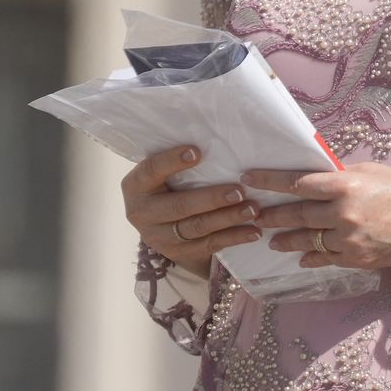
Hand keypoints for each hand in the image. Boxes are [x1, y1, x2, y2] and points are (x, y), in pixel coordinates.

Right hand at [122, 145, 260, 275]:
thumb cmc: (171, 188)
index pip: (151, 170)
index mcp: (136, 187)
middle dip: (211, 199)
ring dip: (228, 218)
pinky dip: (234, 237)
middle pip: (179, 206)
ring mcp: (159, 237)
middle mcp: (142, 213)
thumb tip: (218, 137)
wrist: (164, 230)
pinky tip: (254, 231)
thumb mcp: (166, 176)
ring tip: (253, 209)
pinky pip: (210, 245)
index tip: (197, 152)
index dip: (172, 161)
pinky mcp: (180, 253)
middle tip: (238, 191)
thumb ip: (181, 164)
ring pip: (197, 227)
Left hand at [245, 162, 390, 269]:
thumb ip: (341, 175)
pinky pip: (325, 259)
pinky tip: (302, 257)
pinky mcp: (356, 259)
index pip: (297, 182)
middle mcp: (343, 212)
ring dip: (286, 240)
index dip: (269, 181)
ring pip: (306, 240)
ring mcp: (348, 239)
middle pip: (296, 214)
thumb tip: (314, 177)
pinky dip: (312, 257)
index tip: (249, 179)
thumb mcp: (373, 172)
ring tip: (273, 240)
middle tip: (255, 215)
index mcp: (346, 185)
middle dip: (272, 215)